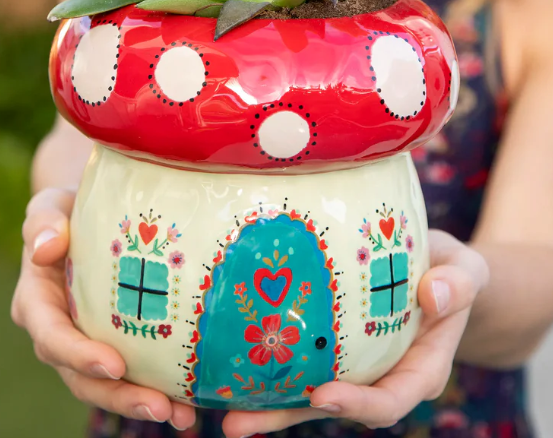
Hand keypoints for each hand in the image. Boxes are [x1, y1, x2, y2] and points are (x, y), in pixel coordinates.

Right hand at [11, 188, 195, 428]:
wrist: (85, 214)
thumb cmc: (66, 209)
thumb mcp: (50, 206)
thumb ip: (43, 222)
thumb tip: (45, 248)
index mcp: (37, 304)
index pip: (52, 337)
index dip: (80, 356)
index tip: (115, 366)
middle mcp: (59, 332)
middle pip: (82, 377)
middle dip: (120, 396)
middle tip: (160, 407)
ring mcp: (87, 342)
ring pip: (109, 385)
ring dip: (142, 402)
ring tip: (182, 415)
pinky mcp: (115, 342)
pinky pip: (134, 371)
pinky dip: (160, 388)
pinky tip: (191, 402)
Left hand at [221, 229, 489, 437]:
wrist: (435, 265)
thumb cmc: (451, 270)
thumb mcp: (466, 270)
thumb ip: (459, 283)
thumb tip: (432, 294)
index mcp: (419, 368)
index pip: (389, 399)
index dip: (356, 405)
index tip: (321, 395)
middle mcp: (380, 375)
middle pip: (333, 405)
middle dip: (286, 417)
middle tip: (238, 424)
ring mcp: (351, 364)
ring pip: (305, 392)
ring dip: (265, 404)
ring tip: (221, 412)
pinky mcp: (329, 345)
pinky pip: (298, 360)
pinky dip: (267, 367)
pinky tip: (228, 367)